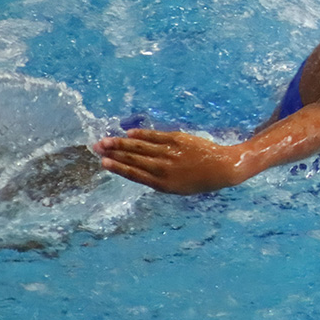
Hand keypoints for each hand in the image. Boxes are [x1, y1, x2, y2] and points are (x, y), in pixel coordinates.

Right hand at [92, 129, 246, 194]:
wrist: (223, 168)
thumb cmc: (199, 180)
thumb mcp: (177, 187)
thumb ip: (157, 179)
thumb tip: (138, 169)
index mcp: (162, 184)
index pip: (134, 174)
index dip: (117, 168)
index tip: (103, 163)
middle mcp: (163, 169)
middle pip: (133, 159)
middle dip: (113, 153)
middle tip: (96, 147)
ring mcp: (170, 153)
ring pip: (141, 147)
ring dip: (121, 143)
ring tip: (106, 140)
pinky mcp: (178, 140)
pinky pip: (155, 136)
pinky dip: (142, 134)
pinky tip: (129, 132)